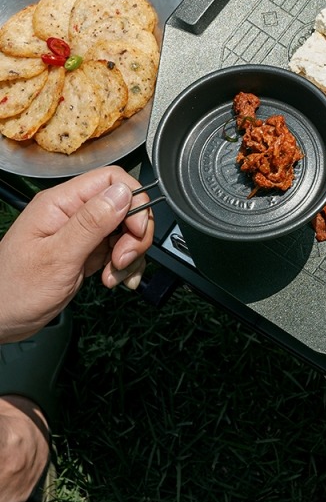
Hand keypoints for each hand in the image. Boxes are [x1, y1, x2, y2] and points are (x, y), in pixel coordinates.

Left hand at [0, 166, 154, 342]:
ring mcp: (81, 233)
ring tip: (115, 275)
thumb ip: (91, 222)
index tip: (136, 230)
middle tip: (124, 259)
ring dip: (131, 253)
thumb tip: (122, 192)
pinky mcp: (87, 251)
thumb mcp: (56, 257)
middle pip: (125, 205)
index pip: (112, 180)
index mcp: (61, 204)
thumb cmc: (14, 291)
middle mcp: (73, 213)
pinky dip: (125, 266)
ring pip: (126, 229)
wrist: (0, 321)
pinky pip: (119, 249)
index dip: (133, 201)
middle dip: (134, 234)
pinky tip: (115, 279)